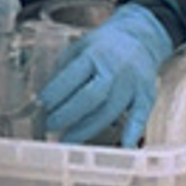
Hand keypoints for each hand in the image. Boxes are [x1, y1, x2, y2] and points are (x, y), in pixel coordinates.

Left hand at [38, 7, 182, 144]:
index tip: (39, 107)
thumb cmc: (104, 47)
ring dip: (87, 129)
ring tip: (67, 141)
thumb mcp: (81, 47)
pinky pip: (140, 115)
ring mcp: (132, 84)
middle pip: (90, 97)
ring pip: (109, 111)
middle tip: (50, 127)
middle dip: (67, 115)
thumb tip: (42, 98)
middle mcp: (115, 69)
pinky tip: (124, 147)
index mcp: (95, 54)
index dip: (54, 94)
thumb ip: (65, 70)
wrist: (141, 39)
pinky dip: (133, 132)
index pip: (72, 77)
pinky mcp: (146, 95)